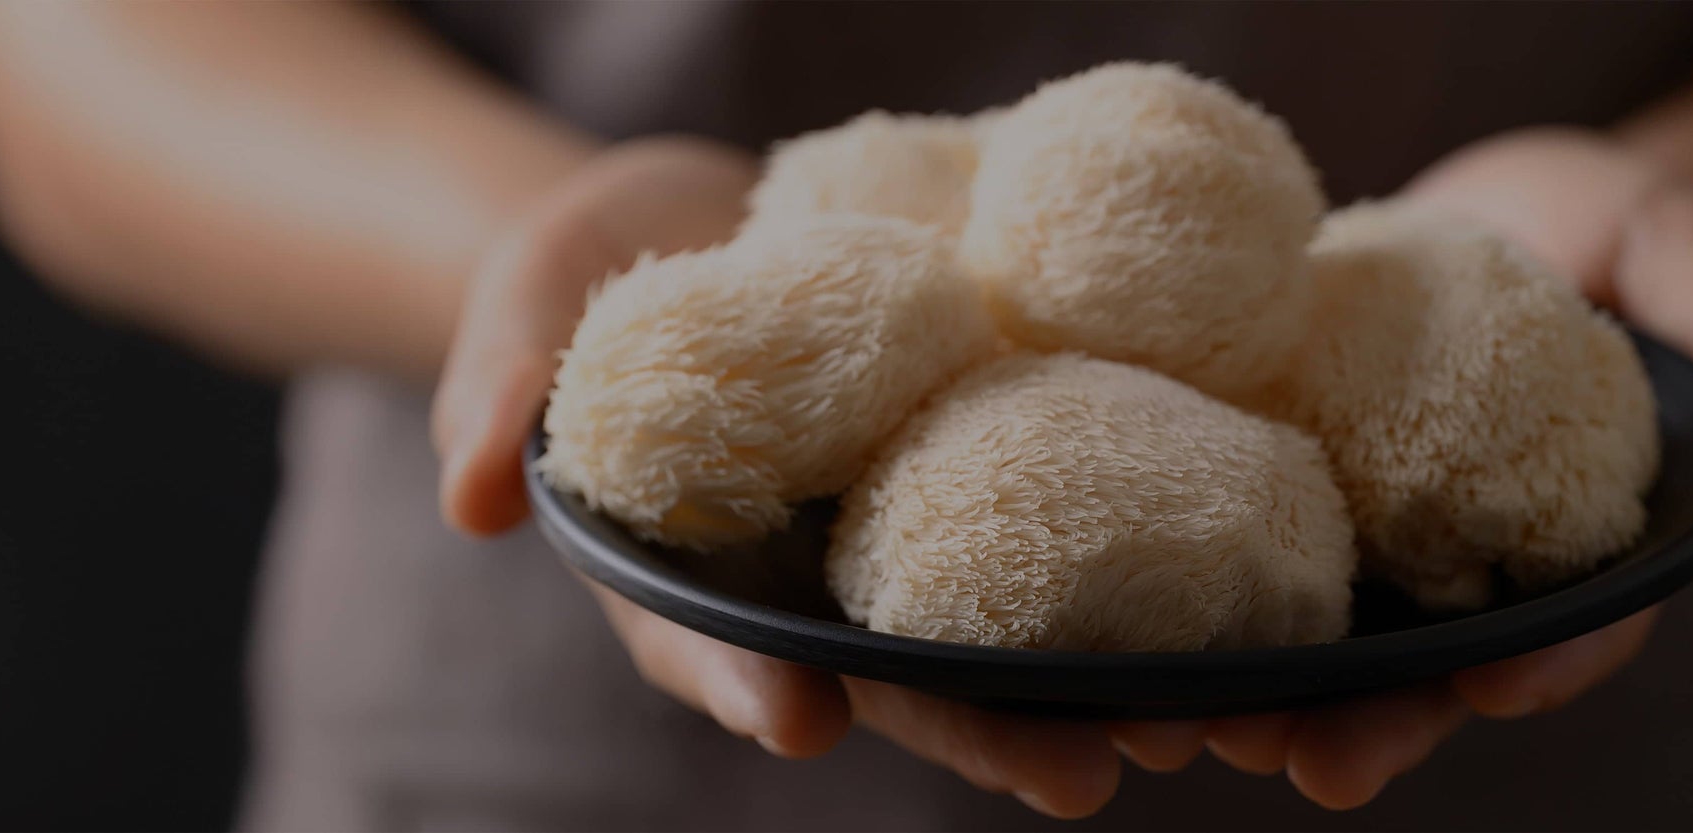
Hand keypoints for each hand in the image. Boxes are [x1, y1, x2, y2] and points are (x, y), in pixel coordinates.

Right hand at [432, 136, 1124, 818]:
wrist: (690, 223)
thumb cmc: (586, 277)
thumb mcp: (522, 306)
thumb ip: (498, 388)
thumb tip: (465, 496)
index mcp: (687, 571)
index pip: (710, 642)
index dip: (748, 683)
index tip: (798, 717)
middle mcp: (805, 576)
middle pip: (888, 670)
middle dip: (978, 727)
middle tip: (1071, 777)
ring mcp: (897, 528)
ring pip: (992, 624)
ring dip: (1088, 680)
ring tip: (1187, 727)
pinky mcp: (981, 457)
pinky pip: (1057, 513)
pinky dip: (1136, 559)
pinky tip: (1227, 599)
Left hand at [1172, 127, 1692, 809]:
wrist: (1490, 206)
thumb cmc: (1607, 228)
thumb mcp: (1678, 245)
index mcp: (1579, 537)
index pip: (1577, 624)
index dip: (1542, 662)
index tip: (1494, 689)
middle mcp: (1470, 562)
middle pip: (1432, 669)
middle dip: (1377, 724)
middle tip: (1318, 763)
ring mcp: (1371, 537)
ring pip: (1324, 644)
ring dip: (1263, 698)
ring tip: (1200, 737)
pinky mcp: (1284, 491)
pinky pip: (1237, 558)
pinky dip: (1189, 605)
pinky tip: (1129, 648)